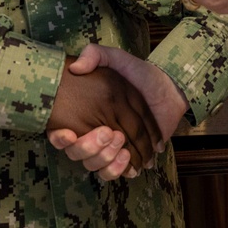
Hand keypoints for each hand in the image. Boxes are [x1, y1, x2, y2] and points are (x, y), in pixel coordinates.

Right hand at [46, 57, 161, 170]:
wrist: (167, 88)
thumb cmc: (137, 72)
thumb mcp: (114, 58)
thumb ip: (95, 55)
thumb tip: (75, 67)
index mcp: (85, 112)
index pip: (64, 132)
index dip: (61, 138)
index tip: (68, 135)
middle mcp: (92, 131)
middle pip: (79, 153)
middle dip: (90, 148)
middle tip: (109, 133)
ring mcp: (108, 146)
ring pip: (94, 165)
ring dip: (105, 160)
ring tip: (123, 147)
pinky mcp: (125, 157)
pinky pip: (112, 172)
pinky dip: (117, 169)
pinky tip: (128, 159)